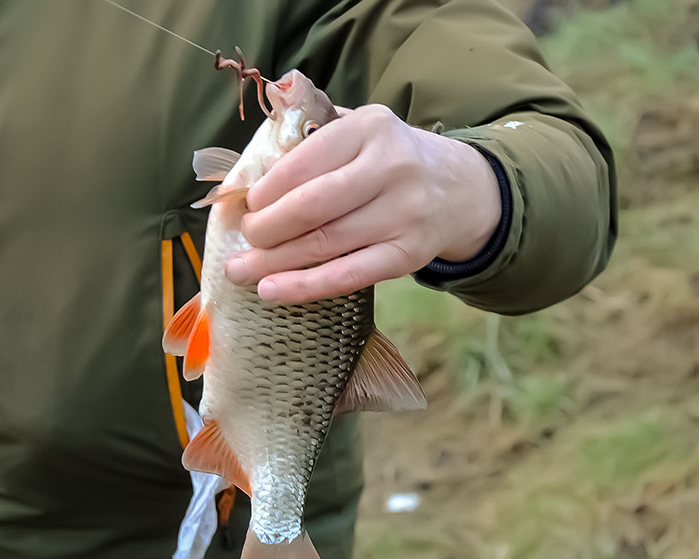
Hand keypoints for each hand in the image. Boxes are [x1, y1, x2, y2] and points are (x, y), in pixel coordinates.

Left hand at [225, 104, 500, 303]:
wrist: (458, 189)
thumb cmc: (388, 160)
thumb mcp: (359, 132)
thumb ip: (311, 142)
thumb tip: (242, 179)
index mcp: (370, 127)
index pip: (302, 162)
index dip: (266, 190)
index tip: (247, 206)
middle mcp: (392, 167)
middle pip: (311, 206)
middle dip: (266, 228)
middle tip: (246, 239)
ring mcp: (404, 213)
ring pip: (324, 244)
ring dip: (274, 262)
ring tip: (240, 271)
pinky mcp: (409, 255)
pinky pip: (348, 276)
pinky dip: (305, 286)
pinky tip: (272, 291)